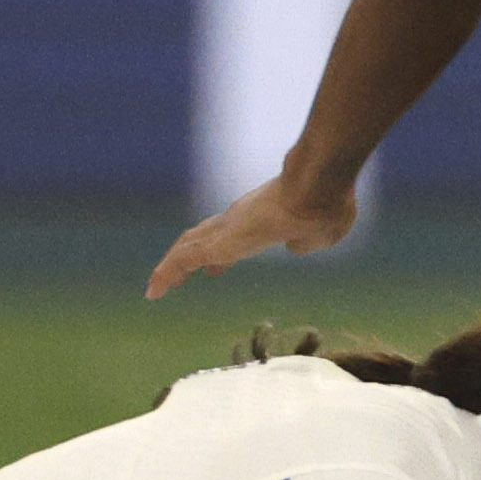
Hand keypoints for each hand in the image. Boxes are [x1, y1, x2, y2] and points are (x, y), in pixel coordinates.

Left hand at [149, 174, 358, 302]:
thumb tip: (296, 246)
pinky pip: (182, 260)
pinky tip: (153, 291)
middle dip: (193, 257)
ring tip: (156, 287)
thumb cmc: (328, 206)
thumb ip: (310, 240)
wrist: (317, 188)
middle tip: (180, 276)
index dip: (223, 253)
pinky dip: (165, 274)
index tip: (216, 268)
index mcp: (264, 219)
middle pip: (206, 238)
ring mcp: (226, 227)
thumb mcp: (325, 232)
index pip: (235, 236)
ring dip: (172, 267)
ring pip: (189, 247)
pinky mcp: (218, 242)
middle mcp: (239, 219)